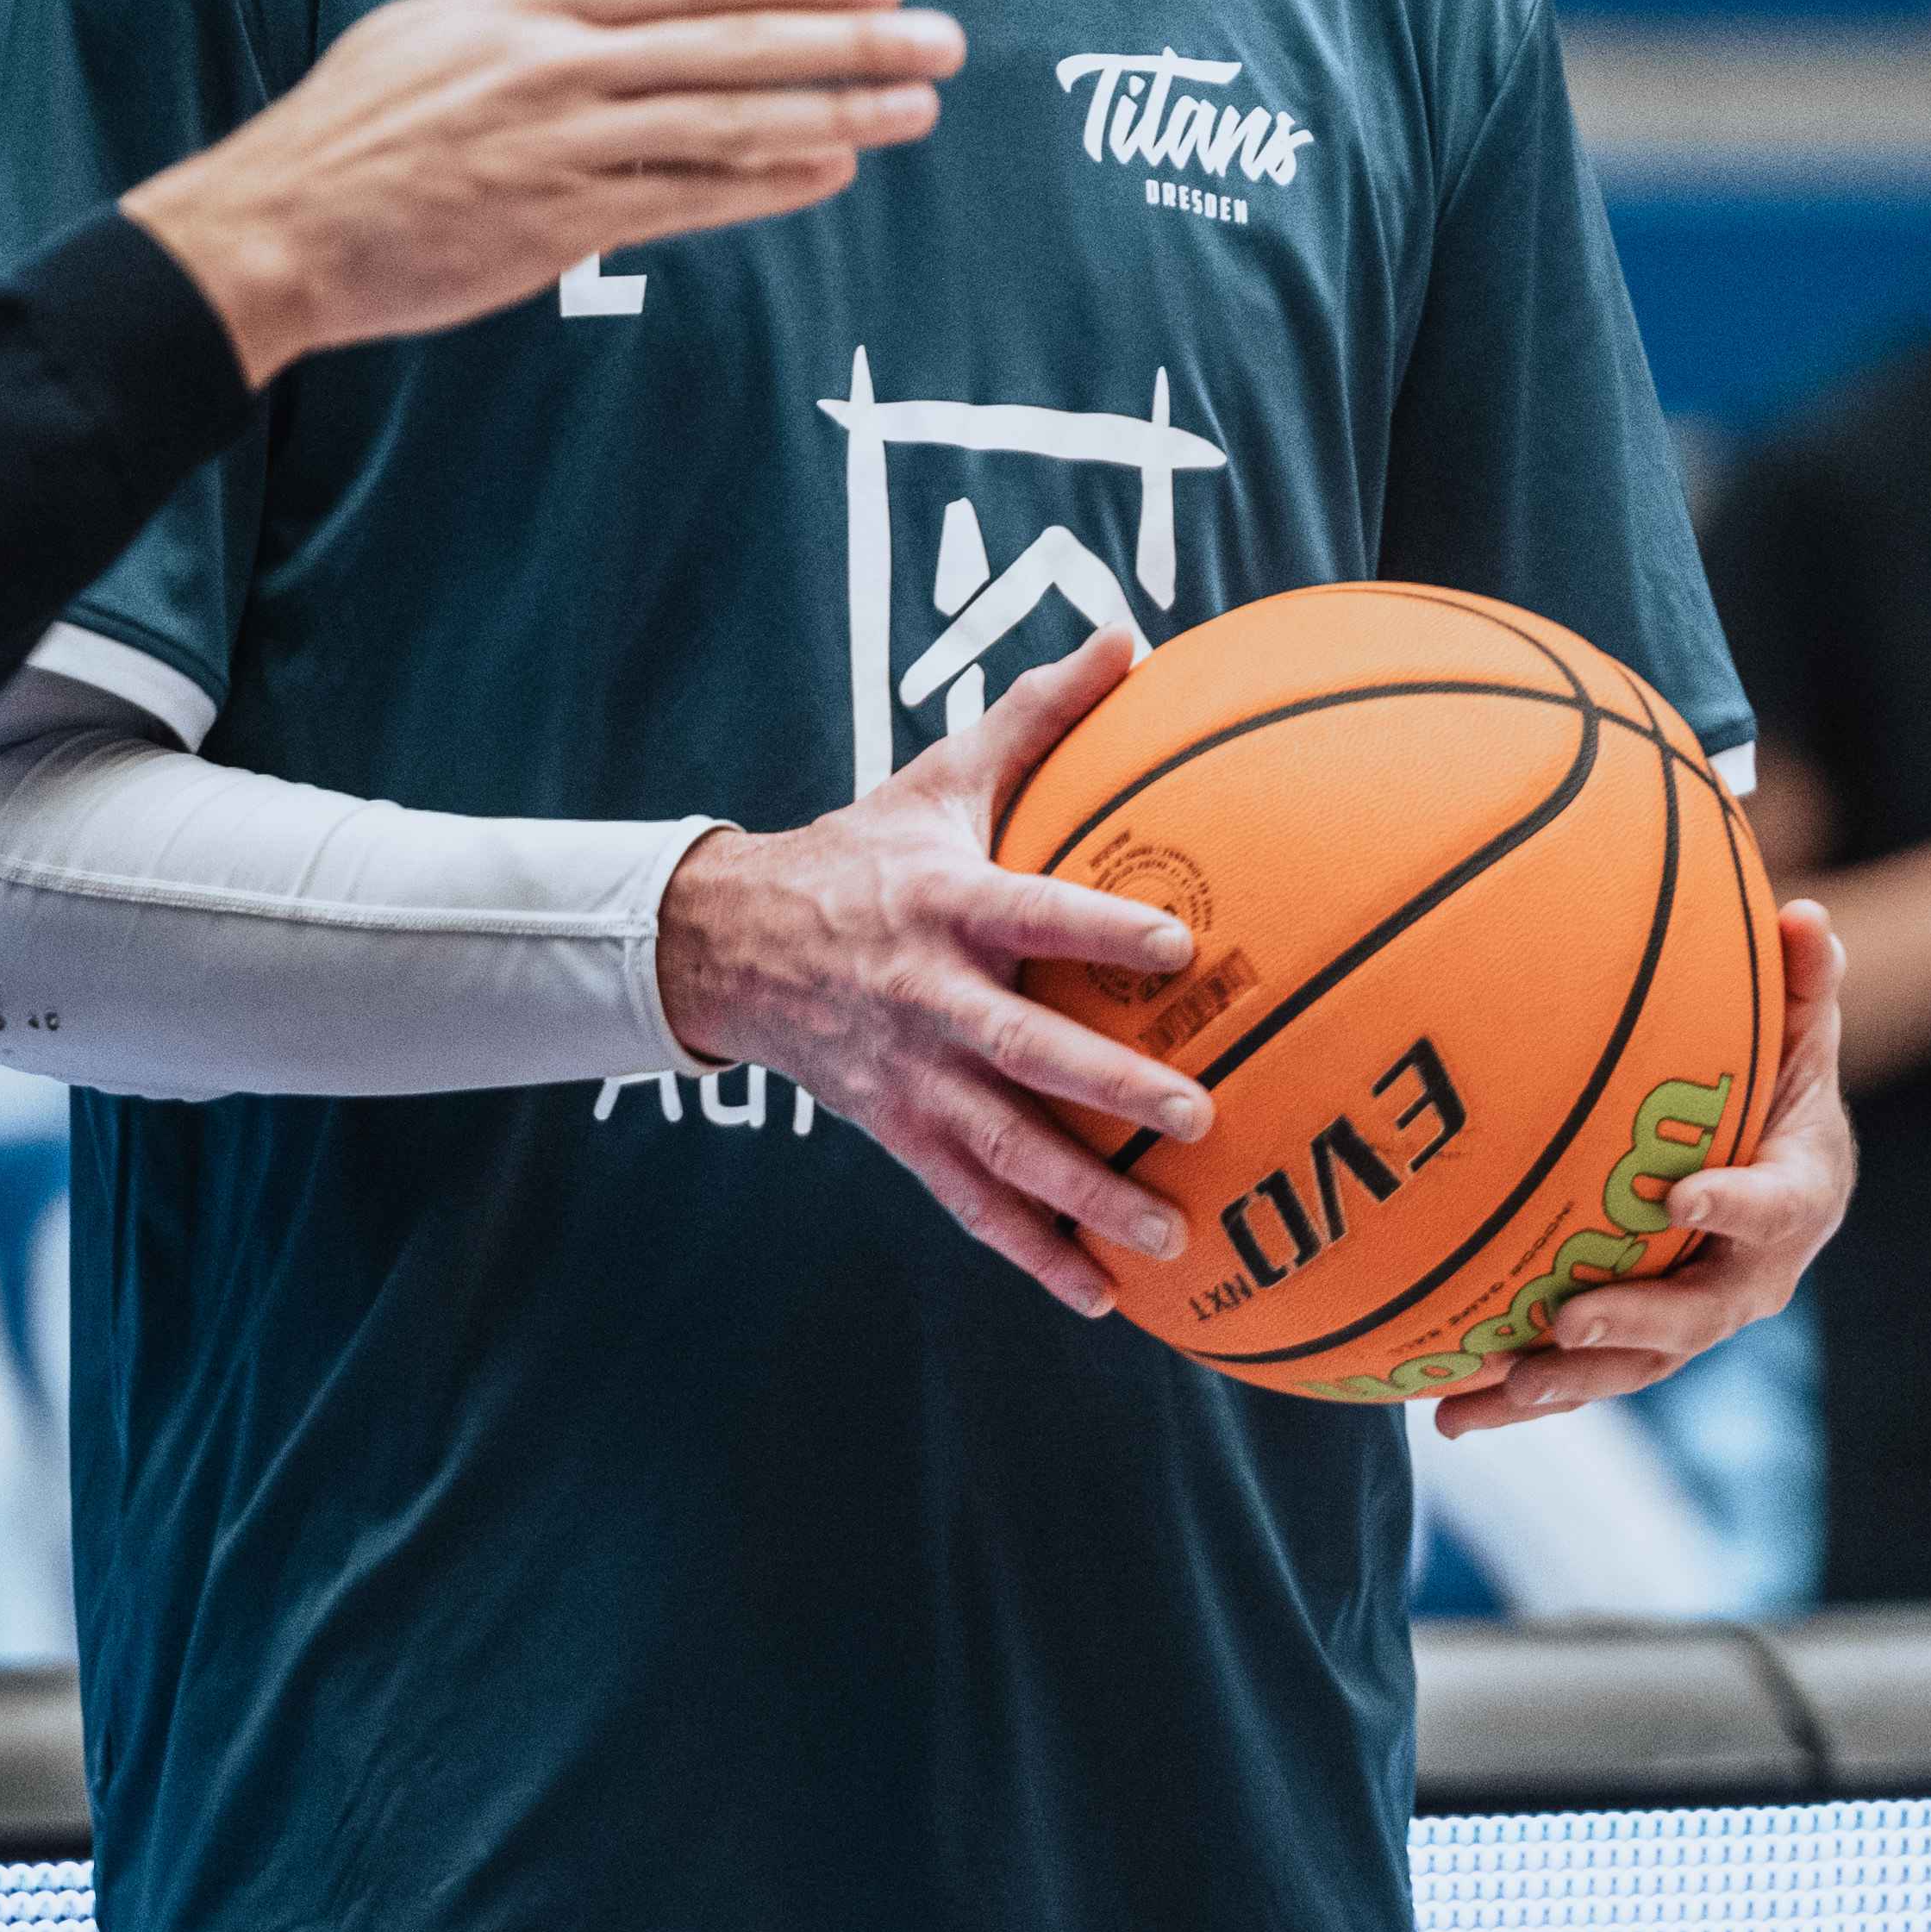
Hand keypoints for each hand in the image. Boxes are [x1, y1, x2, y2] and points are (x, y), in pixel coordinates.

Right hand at [125, 0, 957, 385]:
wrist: (275, 228)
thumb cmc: (350, 133)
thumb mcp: (435, 35)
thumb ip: (533, 15)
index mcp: (530, 7)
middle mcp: (557, 64)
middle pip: (733, 44)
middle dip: (849, 40)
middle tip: (940, 41)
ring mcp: (561, 144)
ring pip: (727, 119)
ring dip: (833, 112)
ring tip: (913, 110)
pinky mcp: (556, 224)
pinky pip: (686, 199)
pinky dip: (765, 184)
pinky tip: (830, 170)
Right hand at [652, 629, 1215, 1318]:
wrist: (732, 945)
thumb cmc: (866, 851)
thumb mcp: (939, 777)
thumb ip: (1038, 716)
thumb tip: (1130, 633)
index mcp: (941, 903)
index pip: (1027, 913)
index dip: (1095, 930)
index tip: (1176, 946)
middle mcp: (925, 997)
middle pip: (1020, 1052)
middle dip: (1107, 1090)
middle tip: (1198, 1116)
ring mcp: (908, 1076)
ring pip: (1001, 1150)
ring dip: (1085, 1201)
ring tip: (1172, 1237)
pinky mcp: (898, 1130)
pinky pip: (972, 1204)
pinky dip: (1034, 1253)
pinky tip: (1104, 1298)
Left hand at [1444, 901, 1853, 1438]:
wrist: (1780, 1166)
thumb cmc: (1783, 1084)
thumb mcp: (1801, 1032)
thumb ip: (1802, 982)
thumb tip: (1804, 914)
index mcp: (1798, 1196)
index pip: (1776, 1206)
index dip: (1736, 1205)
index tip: (1680, 1194)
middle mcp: (1751, 1274)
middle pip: (1698, 1317)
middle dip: (1634, 1324)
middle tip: (1567, 1319)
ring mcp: (1694, 1317)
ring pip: (1633, 1367)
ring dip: (1562, 1384)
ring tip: (1489, 1392)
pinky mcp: (1644, 1342)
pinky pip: (1586, 1375)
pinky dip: (1523, 1396)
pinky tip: (1448, 1408)